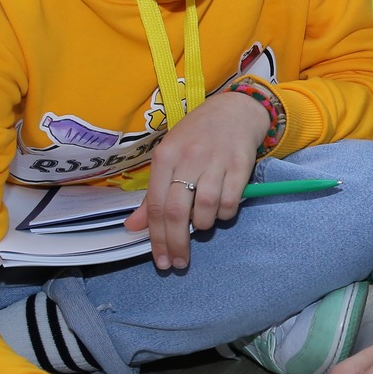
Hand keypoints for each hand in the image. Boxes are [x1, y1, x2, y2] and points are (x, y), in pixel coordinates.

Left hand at [124, 91, 270, 269]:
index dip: (157, 238)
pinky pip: (231, 201)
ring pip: (205, 207)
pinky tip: (221, 211)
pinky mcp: (240, 165)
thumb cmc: (196, 137)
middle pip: (177, 211)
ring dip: (204, 225)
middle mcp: (188, 158)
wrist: (234, 110)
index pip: (156, 205)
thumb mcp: (169, 158)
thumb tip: (132, 228)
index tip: (161, 260)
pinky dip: (225, 214)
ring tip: (203, 225)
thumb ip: (152, 195)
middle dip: (177, 243)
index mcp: (165, 157)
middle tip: (178, 263)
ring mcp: (215, 161)